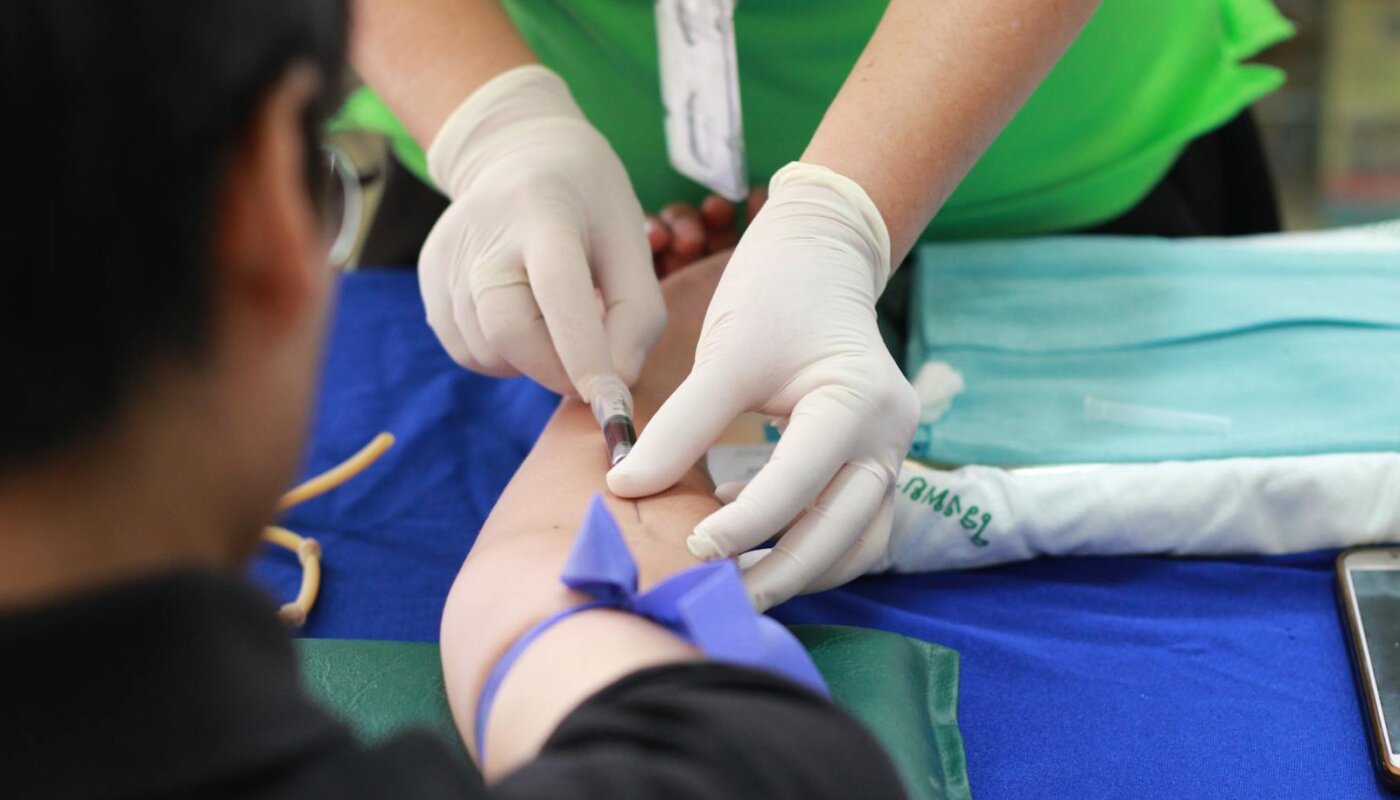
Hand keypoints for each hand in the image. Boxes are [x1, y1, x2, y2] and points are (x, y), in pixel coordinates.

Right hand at [420, 65, 664, 398]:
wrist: (518, 153)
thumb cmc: (589, 204)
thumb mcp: (632, 241)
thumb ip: (637, 315)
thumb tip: (616, 385)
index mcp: (544, 211)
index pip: (559, 291)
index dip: (585, 355)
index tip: (613, 405)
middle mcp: (484, 231)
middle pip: (509, 331)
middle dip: (557, 370)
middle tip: (590, 372)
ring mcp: (448, 256)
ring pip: (488, 351)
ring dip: (532, 361)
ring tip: (554, 319)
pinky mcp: (430, 279)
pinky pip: (468, 351)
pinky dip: (504, 356)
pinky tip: (523, 317)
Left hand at [608, 163, 919, 609]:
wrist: (821, 255)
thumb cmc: (774, 295)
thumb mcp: (726, 354)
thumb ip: (680, 426)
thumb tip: (625, 487)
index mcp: (860, 403)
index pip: (800, 484)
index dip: (744, 525)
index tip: (689, 548)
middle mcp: (890, 437)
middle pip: (843, 533)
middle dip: (780, 573)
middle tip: (715, 597)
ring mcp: (891, 454)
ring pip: (856, 543)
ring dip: (801, 571)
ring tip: (735, 586)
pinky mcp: (875, 463)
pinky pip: (852, 527)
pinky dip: (811, 547)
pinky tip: (754, 543)